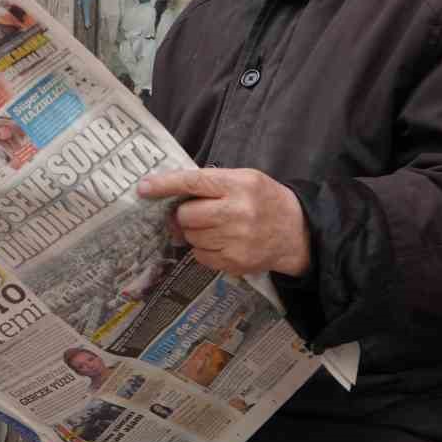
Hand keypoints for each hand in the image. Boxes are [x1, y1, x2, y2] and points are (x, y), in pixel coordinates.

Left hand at [135, 168, 309, 278]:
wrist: (298, 232)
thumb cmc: (265, 200)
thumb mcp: (245, 179)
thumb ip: (211, 183)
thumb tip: (169, 192)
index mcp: (239, 184)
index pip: (193, 182)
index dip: (165, 185)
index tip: (143, 188)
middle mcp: (237, 212)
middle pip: (187, 215)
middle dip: (185, 214)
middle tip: (196, 213)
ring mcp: (237, 240)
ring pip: (191, 236)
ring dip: (194, 232)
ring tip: (215, 227)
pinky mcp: (235, 262)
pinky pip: (200, 256)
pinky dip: (203, 249)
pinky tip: (221, 242)